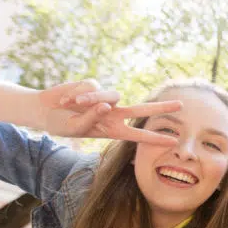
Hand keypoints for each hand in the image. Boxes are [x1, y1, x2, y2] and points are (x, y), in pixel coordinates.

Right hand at [37, 80, 181, 145]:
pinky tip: (66, 98)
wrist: (45, 110)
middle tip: (182, 105)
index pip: (138, 134)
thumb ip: (92, 118)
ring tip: (70, 103)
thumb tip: (107, 105)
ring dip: (89, 100)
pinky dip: (78, 92)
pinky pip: (93, 87)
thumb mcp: (76, 128)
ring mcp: (105, 100)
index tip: (174, 141)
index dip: (155, 138)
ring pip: (110, 96)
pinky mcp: (95, 86)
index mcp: (112, 130)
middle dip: (161, 108)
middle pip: (142, 110)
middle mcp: (113, 114)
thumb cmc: (62, 124)